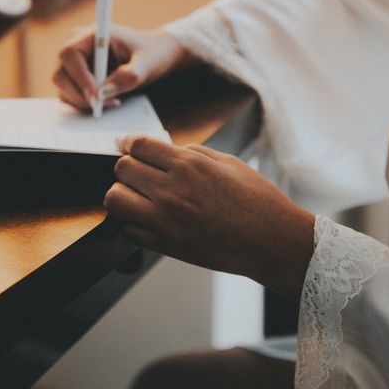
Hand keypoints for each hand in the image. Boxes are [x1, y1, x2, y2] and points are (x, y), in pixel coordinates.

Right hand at [53, 25, 194, 109]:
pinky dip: (85, 103)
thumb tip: (102, 93)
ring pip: (63, 88)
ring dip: (83, 101)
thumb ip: (127, 77)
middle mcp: (77, 47)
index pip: (70, 55)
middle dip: (79, 94)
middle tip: (103, 105)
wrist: (154, 55)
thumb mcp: (146, 65)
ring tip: (112, 101)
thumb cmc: (151, 53)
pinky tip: (107, 101)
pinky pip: (71, 95)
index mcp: (91, 35)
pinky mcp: (77, 77)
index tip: (95, 96)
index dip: (79, 77)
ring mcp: (75, 63)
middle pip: (61, 74)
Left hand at [104, 136, 315, 300]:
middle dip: (128, 166)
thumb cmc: (258, 201)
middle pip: (122, 168)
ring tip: (137, 195)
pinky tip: (145, 218)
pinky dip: (130, 221)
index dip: (128, 142)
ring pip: (115, 199)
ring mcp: (165, 220)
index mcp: (189, 165)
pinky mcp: (165, 245)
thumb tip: (167, 150)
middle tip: (138, 171)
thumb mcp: (229, 162)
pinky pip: (127, 230)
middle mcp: (171, 190)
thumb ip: (193, 153)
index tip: (127, 145)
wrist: (273, 243)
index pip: (138, 145)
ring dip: (122, 192)